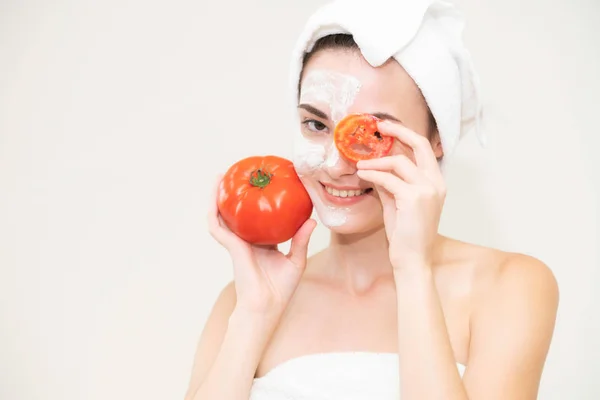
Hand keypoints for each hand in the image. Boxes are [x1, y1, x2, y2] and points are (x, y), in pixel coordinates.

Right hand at [207, 175, 316, 316]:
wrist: (266, 307)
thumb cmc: (280, 289)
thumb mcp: (295, 261)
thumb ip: (301, 240)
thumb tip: (312, 220)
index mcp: (261, 244)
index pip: (259, 219)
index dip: (260, 203)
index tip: (265, 186)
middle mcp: (247, 241)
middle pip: (238, 213)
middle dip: (235, 195)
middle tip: (238, 174)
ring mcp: (237, 243)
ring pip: (222, 216)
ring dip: (218, 197)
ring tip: (221, 177)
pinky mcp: (232, 246)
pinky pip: (218, 226)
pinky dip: (214, 211)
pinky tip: (216, 196)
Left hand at [356, 121, 445, 269]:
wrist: (413, 260)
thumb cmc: (406, 235)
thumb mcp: (397, 202)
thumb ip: (390, 183)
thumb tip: (374, 166)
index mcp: (436, 182)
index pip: (423, 149)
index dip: (405, 135)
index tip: (387, 128)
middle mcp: (436, 183)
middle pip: (420, 144)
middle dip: (398, 131)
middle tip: (379, 126)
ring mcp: (427, 190)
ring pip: (399, 161)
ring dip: (376, 161)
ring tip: (360, 165)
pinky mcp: (414, 198)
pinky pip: (389, 178)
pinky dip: (373, 174)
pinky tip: (362, 175)